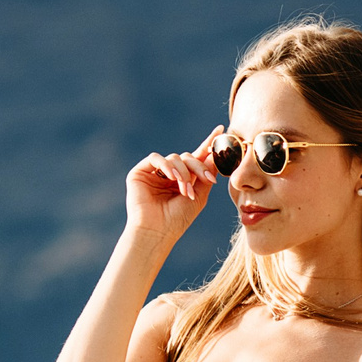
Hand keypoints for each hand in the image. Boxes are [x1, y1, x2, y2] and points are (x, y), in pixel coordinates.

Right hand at [126, 125, 223, 244]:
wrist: (157, 232)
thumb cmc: (178, 219)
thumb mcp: (199, 196)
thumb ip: (206, 175)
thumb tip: (216, 155)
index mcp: (184, 179)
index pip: (197, 157)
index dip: (208, 144)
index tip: (221, 130)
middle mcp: (170, 173)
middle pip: (188, 157)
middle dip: (199, 167)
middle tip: (207, 180)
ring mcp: (155, 172)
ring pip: (175, 157)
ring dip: (184, 173)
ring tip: (185, 190)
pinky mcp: (141, 172)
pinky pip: (156, 158)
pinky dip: (167, 165)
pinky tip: (172, 178)